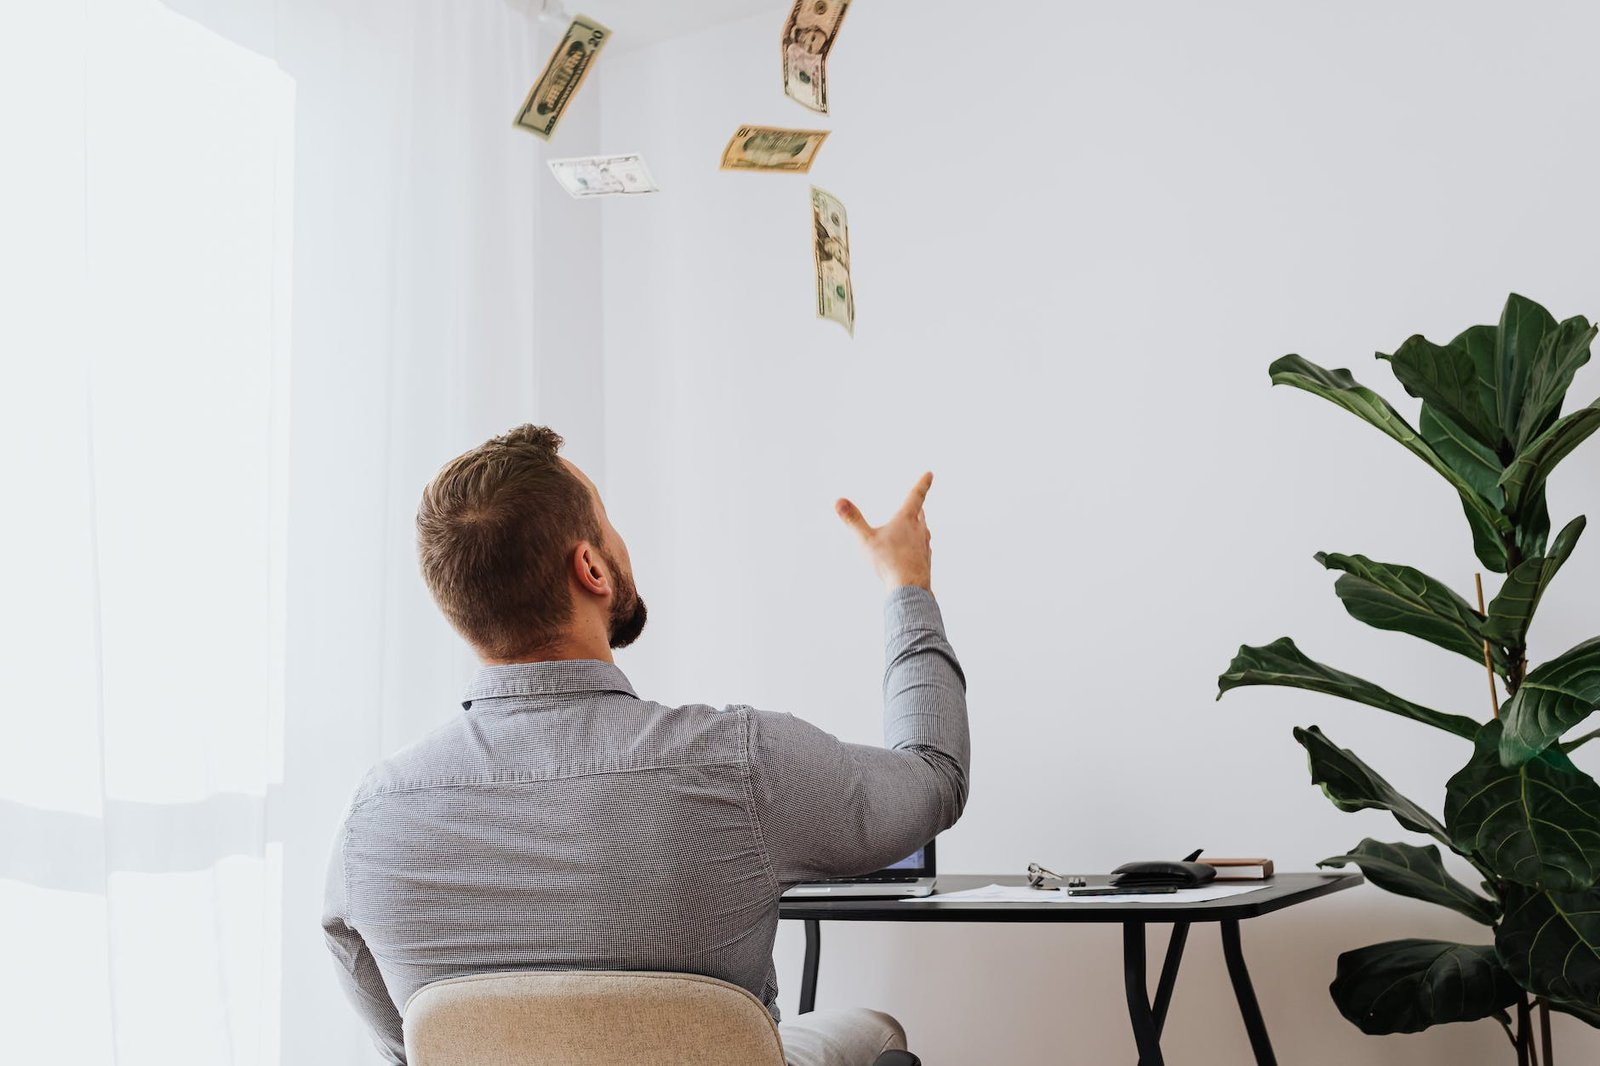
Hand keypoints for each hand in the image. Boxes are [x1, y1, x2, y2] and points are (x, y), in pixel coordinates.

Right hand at [835, 472, 934, 591]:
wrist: (910, 589)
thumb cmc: (888, 562)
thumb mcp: (865, 540)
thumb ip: (852, 520)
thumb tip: (838, 501)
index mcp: (906, 520)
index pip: (916, 496)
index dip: (923, 483)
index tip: (930, 473)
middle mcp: (919, 530)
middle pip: (920, 514)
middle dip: (917, 507)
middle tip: (918, 503)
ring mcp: (924, 546)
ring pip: (923, 531)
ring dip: (917, 527)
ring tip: (913, 527)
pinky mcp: (925, 560)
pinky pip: (921, 548)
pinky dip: (916, 545)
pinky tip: (910, 554)